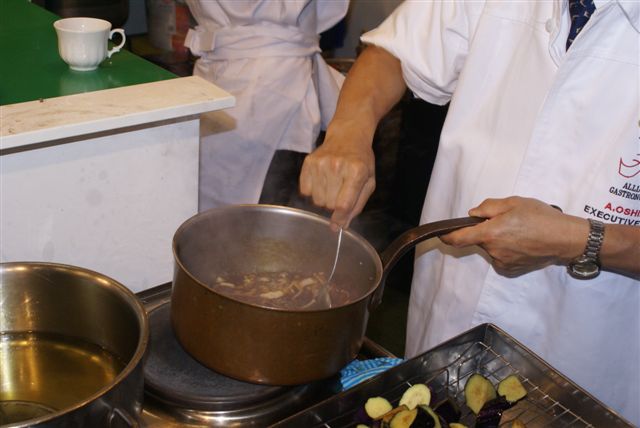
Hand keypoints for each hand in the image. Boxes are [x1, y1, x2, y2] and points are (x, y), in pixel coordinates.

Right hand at [299, 121, 375, 228]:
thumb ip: (357, 206)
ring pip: (316, 200)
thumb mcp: (369, 182)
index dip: (339, 219)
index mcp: (356, 171)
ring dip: (324, 198)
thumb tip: (341, 226)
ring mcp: (321, 163)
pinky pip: (305, 191)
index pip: (343, 204)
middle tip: (340, 193)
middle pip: (329, 204)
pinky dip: (312, 191)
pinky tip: (322, 181)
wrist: (348, 136)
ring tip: (332, 185)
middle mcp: (337, 166)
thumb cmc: (361, 161)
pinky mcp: (308, 162)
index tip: (337, 225)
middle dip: (334, 205)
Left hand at [440, 197, 587, 276]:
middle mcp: (493, 251)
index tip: (441, 234)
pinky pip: (501, 257)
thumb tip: (474, 214)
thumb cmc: (541, 218)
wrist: (565, 239)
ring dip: (498, 240)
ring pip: (492, 248)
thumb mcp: (514, 203)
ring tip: (520, 231)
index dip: (447, 236)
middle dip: (487, 231)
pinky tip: (523, 242)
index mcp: (490, 233)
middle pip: (479, 240)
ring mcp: (502, 262)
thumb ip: (489, 207)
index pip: (459, 238)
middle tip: (507, 221)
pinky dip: (507, 249)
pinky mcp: (512, 269)